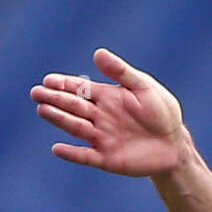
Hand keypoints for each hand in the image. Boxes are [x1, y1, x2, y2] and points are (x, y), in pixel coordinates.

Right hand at [31, 47, 184, 175]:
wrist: (174, 144)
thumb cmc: (161, 112)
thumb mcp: (144, 87)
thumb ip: (121, 72)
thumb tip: (97, 53)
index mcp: (107, 97)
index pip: (80, 89)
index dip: (63, 84)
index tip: (47, 80)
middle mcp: (100, 117)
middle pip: (72, 106)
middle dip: (54, 99)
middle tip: (36, 93)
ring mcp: (102, 138)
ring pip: (75, 127)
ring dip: (59, 119)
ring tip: (42, 110)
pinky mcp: (107, 159)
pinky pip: (85, 156)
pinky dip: (71, 153)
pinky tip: (57, 148)